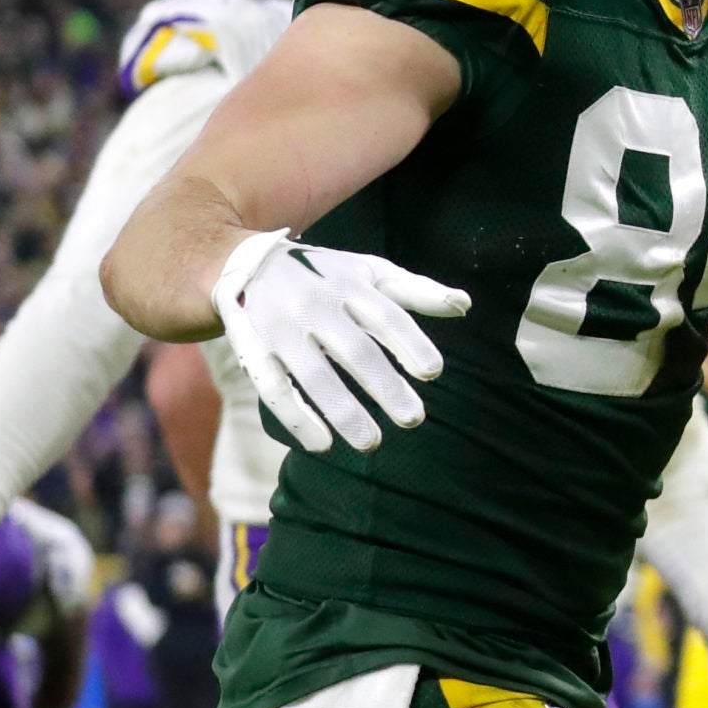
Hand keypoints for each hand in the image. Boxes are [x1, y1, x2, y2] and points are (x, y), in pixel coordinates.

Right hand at [211, 227, 468, 453]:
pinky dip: (297, 418)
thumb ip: (416, 290)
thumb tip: (464, 305)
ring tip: (371, 443)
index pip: (386, 316)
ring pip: (312, 374)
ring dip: (342, 411)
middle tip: (414, 418)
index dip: (410, 343)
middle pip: (354, 350)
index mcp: (349, 284)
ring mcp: (280, 329)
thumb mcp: (370, 272)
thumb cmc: (325, 275)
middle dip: (384, 386)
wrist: (243, 263)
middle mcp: (314, 305)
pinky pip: (272, 388)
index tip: (432, 373)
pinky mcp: (252, 350)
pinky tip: (322, 445)